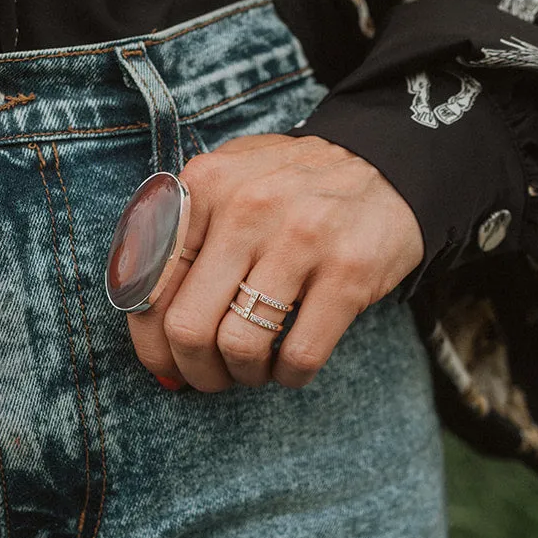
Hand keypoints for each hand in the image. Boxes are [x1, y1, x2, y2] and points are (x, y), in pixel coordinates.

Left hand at [126, 132, 424, 390]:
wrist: (389, 161)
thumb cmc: (292, 189)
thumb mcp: (228, 184)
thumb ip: (179, 239)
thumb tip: (149, 333)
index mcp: (205, 185)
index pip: (149, 285)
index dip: (150, 342)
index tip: (166, 362)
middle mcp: (248, 206)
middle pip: (188, 327)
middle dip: (193, 370)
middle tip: (211, 375)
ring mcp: (301, 238)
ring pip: (240, 346)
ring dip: (242, 375)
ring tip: (254, 368)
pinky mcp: (349, 272)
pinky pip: (299, 355)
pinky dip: (288, 376)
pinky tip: (291, 366)